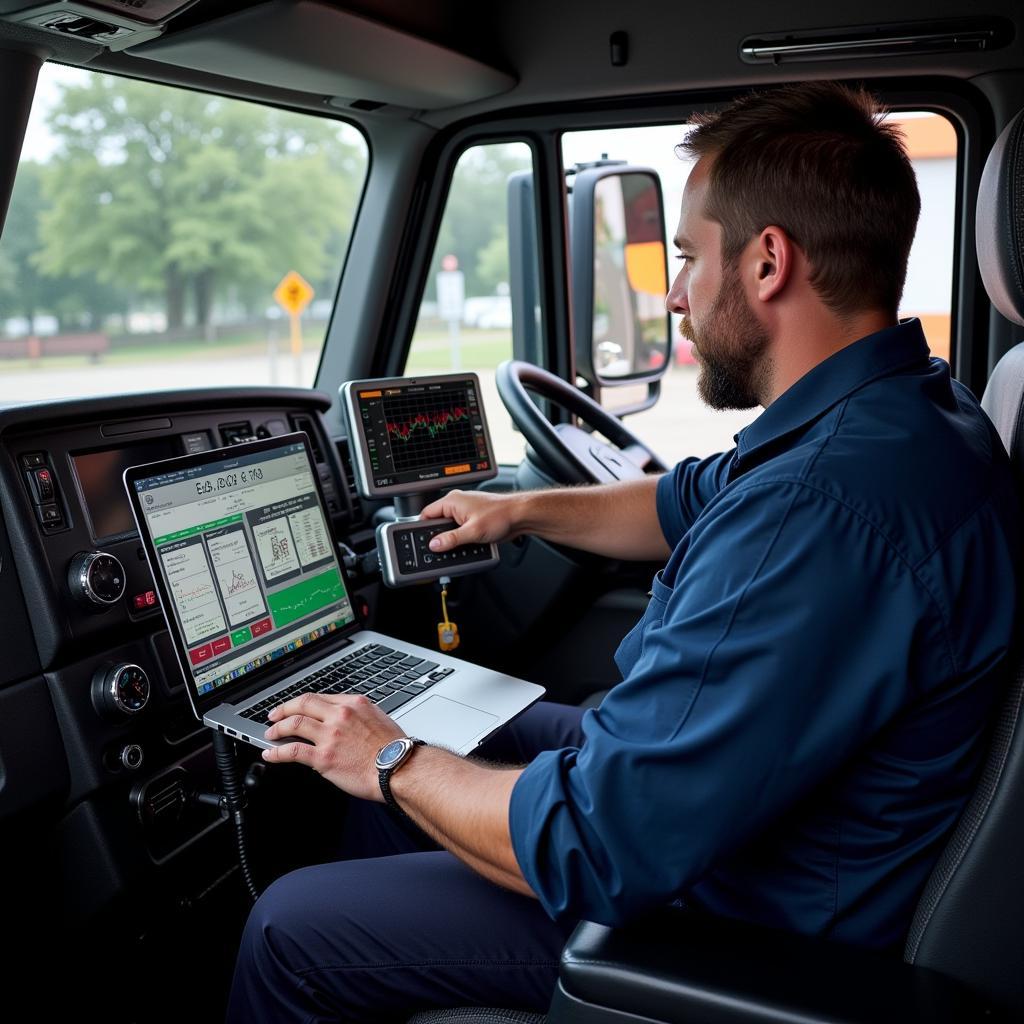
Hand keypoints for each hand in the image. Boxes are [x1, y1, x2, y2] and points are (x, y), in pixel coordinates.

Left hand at [261, 692, 404, 800]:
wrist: (398, 768)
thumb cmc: (394, 749)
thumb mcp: (378, 719)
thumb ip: (357, 716)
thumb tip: (343, 720)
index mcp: (354, 704)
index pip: (320, 697)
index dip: (302, 703)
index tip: (295, 707)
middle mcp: (340, 715)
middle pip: (303, 704)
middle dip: (284, 709)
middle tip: (275, 716)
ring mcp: (330, 735)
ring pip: (294, 723)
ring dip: (277, 728)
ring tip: (270, 734)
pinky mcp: (323, 757)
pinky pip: (292, 751)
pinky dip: (277, 752)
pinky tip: (270, 754)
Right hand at [420, 489, 523, 552]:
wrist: (520, 516)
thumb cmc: (501, 515)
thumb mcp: (472, 531)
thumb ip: (451, 539)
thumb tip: (435, 544)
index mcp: (452, 501)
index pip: (427, 514)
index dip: (422, 529)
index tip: (422, 542)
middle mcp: (457, 505)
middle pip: (438, 523)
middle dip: (439, 537)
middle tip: (439, 549)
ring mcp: (465, 513)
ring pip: (450, 529)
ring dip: (451, 540)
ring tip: (453, 549)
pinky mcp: (473, 521)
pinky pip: (460, 531)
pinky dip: (461, 539)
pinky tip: (464, 547)